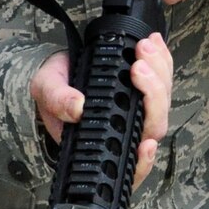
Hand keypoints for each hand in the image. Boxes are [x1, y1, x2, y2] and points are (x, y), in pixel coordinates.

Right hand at [31, 33, 174, 187]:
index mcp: (101, 142)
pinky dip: (163, 60)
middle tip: (138, 66)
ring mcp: (138, 109)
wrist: (61, 65)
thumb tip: (77, 108)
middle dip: (153, 94)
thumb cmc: (53, 86)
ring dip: (159, 72)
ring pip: (163, 101)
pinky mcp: (146, 88)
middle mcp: (124, 129)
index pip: (129, 165)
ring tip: (144, 48)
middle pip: (154, 125)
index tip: (146, 144)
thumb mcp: (45, 90)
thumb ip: (57, 100)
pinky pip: (163, 79)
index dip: (144, 160)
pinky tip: (155, 44)